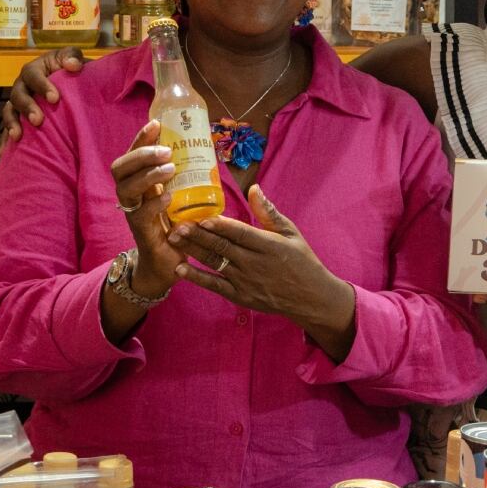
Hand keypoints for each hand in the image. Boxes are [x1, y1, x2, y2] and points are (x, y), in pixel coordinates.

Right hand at [0, 45, 87, 149]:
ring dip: (12, 124)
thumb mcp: (72, 59)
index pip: (33, 75)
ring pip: (9, 112)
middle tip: (38, 120)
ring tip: (17, 136)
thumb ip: (73, 57)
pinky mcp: (19, 119)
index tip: (55, 99)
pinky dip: (6, 141)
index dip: (42, 85)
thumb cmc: (71, 70)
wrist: (71, 85)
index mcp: (34, 70)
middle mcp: (22, 86)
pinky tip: (3, 155)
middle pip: (18, 95)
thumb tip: (73, 65)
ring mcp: (18, 103)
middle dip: (27, 107)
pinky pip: (9, 129)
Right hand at [111, 120, 188, 295]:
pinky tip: (168, 196)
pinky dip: (154, 203)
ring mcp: (132, 213)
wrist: (167, 265)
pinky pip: (140, 214)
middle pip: (120, 167)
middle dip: (141, 154)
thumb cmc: (176, 227)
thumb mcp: (180, 197)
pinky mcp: (141, 232)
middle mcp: (130, 196)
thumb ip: (184, 178)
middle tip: (165, 150)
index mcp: (138, 183)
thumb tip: (203, 150)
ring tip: (170, 168)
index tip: (156, 123)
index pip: (132, 155)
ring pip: (127, 188)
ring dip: (148, 175)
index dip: (140, 138)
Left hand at [175, 182, 355, 342]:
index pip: (239, 233)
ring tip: (173, 239)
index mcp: (269, 245)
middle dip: (198, 235)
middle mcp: (255, 264)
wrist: (312, 298)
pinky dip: (197, 278)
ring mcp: (246, 282)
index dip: (219, 225)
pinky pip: (215, 285)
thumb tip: (254, 189)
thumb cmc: (303, 261)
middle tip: (177, 224)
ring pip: (214, 263)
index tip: (201, 216)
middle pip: (222, 247)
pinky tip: (180, 269)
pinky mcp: (241, 296)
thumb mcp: (291, 233)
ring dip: (193, 251)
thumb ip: (269, 213)